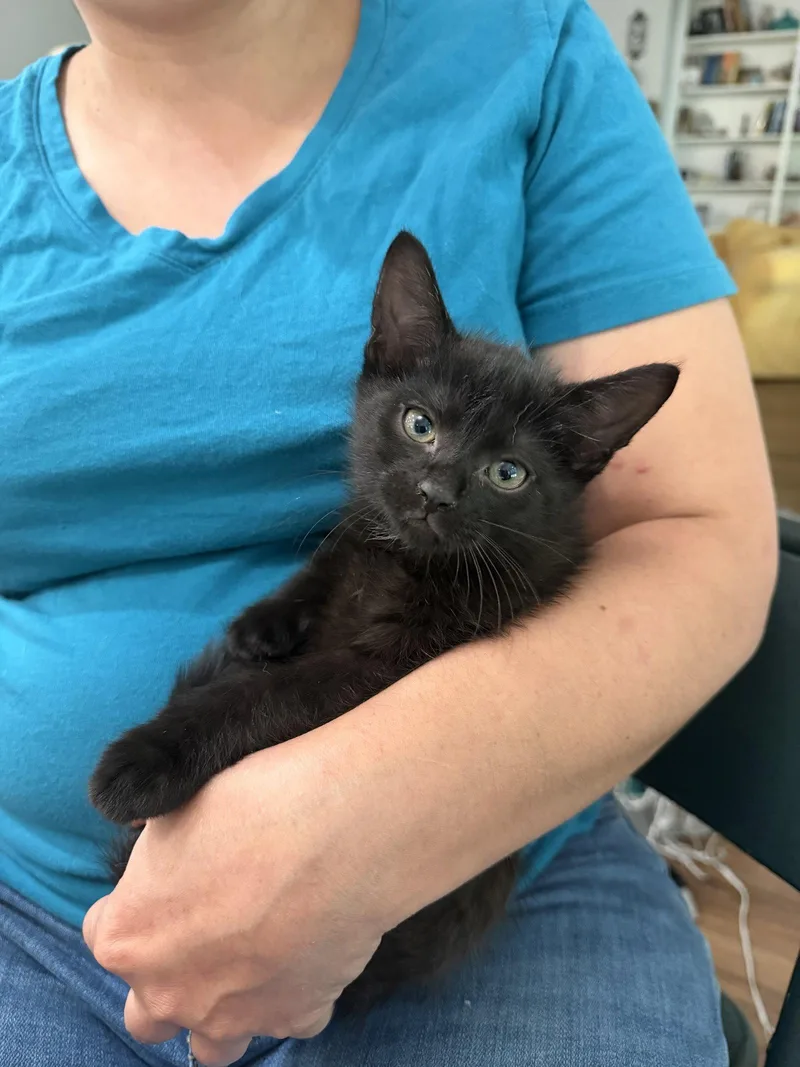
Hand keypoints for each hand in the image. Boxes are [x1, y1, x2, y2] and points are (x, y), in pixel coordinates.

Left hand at [83, 741, 384, 1066]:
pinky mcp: (297, 1015)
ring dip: (219, 1011)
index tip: (170, 879)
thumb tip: (155, 842)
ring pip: (212, 1046)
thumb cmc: (254, 803)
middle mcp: (171, 993)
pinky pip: (286, 1019)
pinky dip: (291, 995)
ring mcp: (234, 1015)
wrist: (340, 825)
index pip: (105, 933)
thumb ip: (155, 849)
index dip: (139, 902)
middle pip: (148, 1010)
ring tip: (246, 962)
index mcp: (129, 940)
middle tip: (204, 926)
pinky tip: (305, 948)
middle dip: (167, 976)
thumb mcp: (179, 809)